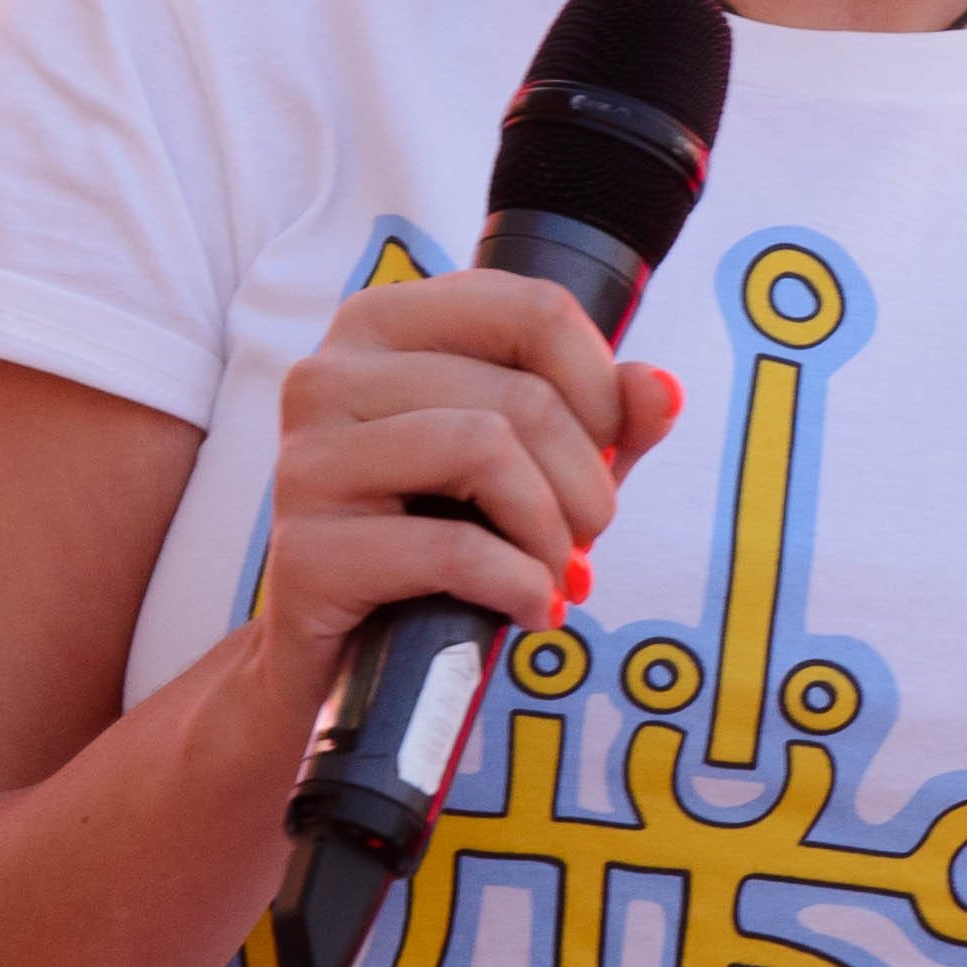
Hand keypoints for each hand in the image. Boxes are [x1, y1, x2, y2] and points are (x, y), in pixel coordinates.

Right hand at [258, 268, 683, 676]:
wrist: (341, 659)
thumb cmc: (434, 539)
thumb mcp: (535, 468)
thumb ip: (603, 422)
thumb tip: (662, 388)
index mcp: (382, 324)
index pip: (532, 307)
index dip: (600, 386)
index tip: (605, 449)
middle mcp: (329, 374)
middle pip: (522, 396)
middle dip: (587, 482)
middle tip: (586, 539)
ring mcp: (305, 460)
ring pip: (486, 450)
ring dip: (553, 532)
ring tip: (555, 574)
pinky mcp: (304, 551)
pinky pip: (452, 548)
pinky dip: (519, 586)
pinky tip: (531, 611)